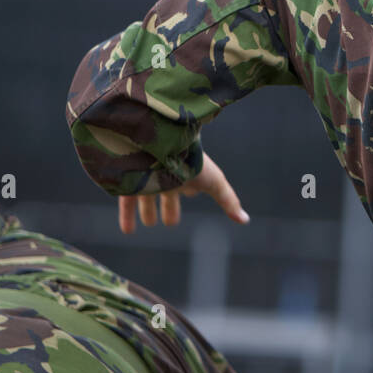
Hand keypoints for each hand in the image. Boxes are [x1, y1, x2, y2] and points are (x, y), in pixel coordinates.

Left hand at [118, 151, 248, 233]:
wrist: (159, 142)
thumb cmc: (191, 161)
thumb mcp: (213, 182)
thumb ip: (228, 200)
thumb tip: (245, 220)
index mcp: (185, 172)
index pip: (188, 186)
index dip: (191, 192)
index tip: (191, 196)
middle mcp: (165, 172)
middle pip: (167, 192)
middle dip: (170, 206)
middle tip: (169, 222)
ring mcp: (145, 175)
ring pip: (146, 195)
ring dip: (148, 210)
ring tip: (148, 223)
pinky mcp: (127, 179)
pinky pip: (126, 200)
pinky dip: (127, 216)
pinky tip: (127, 230)